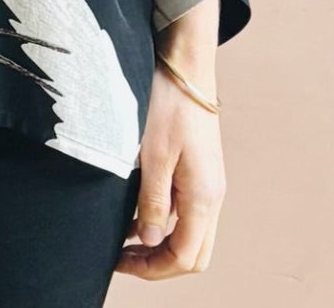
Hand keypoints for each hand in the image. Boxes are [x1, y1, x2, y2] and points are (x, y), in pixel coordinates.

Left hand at [117, 3, 223, 279]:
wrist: (185, 64)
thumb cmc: (169, 102)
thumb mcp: (153, 153)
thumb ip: (153, 201)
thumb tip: (150, 241)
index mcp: (205, 196)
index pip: (186, 256)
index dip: (154, 269)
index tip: (121, 263)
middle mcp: (212, 195)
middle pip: (193, 253)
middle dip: (159, 263)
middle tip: (122, 257)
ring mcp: (208, 183)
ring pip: (190, 234)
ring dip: (160, 243)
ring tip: (124, 239)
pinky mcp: (199, 170)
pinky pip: (185, 211)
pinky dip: (164, 221)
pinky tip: (136, 212)